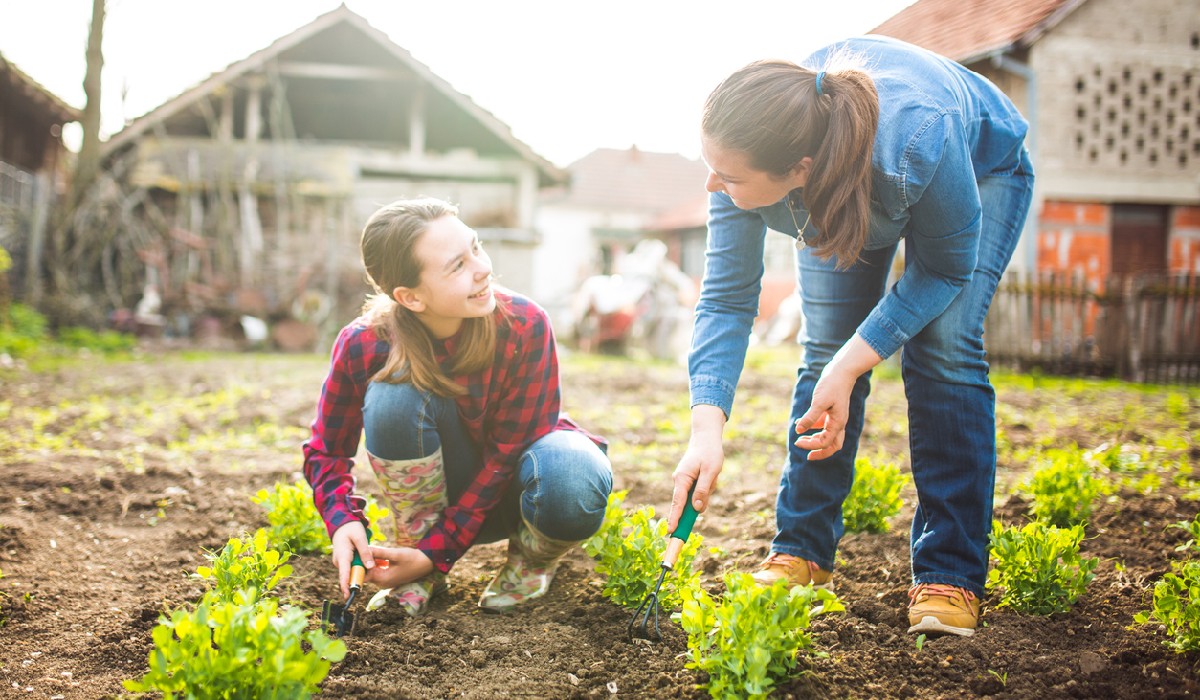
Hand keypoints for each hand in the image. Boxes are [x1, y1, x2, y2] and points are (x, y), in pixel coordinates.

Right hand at [330, 521, 374, 598]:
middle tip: (375, 568)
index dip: (346, 585)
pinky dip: (361, 567)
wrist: (343, 525)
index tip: (348, 595)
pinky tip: (369, 562)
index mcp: (342, 555)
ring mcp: (341, 563)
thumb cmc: (351, 529)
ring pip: (353, 571)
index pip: (344, 573)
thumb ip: (365, 552)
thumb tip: (370, 567)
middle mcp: (339, 561)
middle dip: (361, 577)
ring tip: (374, 563)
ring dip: (363, 570)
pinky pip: (353, 568)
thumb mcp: (360, 538)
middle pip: (350, 575)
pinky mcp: (345, 562)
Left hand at [364, 545, 434, 586]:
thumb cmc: (412, 558)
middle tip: (359, 550)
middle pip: (367, 573)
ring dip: (370, 562)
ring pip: (372, 571)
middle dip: (363, 562)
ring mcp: (386, 581)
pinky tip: (377, 554)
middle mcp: (383, 583)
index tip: (355, 555)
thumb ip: (379, 552)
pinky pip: (378, 571)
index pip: (363, 575)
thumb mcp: (395, 554)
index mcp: (383, 579)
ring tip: (367, 550)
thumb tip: (365, 549)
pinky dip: (376, 563)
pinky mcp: (389, 577)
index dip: (358, 565)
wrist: (426, 563)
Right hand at [669, 405, 725, 531]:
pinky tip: (712, 475)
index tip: (671, 531)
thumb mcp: (710, 471)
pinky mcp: (690, 482)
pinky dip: (708, 486)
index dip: (675, 518)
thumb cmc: (709, 452)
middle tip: (710, 481)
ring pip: (697, 497)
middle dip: (701, 498)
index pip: (677, 503)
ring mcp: (685, 482)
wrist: (707, 438)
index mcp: (682, 478)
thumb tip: (696, 509)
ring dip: (708, 489)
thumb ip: (703, 490)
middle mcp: (680, 481)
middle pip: (688, 502)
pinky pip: (700, 492)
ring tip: (713, 474)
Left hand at [795, 335, 881, 460]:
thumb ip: (810, 417)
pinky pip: (823, 424)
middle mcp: (839, 422)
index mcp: (838, 423)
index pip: (825, 442)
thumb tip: (799, 431)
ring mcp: (836, 417)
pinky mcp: (831, 410)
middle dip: (819, 452)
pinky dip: (813, 427)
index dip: (811, 446)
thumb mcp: (819, 401)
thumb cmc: (832, 385)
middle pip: (833, 445)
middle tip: (805, 453)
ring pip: (828, 436)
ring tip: (801, 440)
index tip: (797, 442)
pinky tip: (800, 424)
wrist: (841, 370)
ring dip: (815, 440)